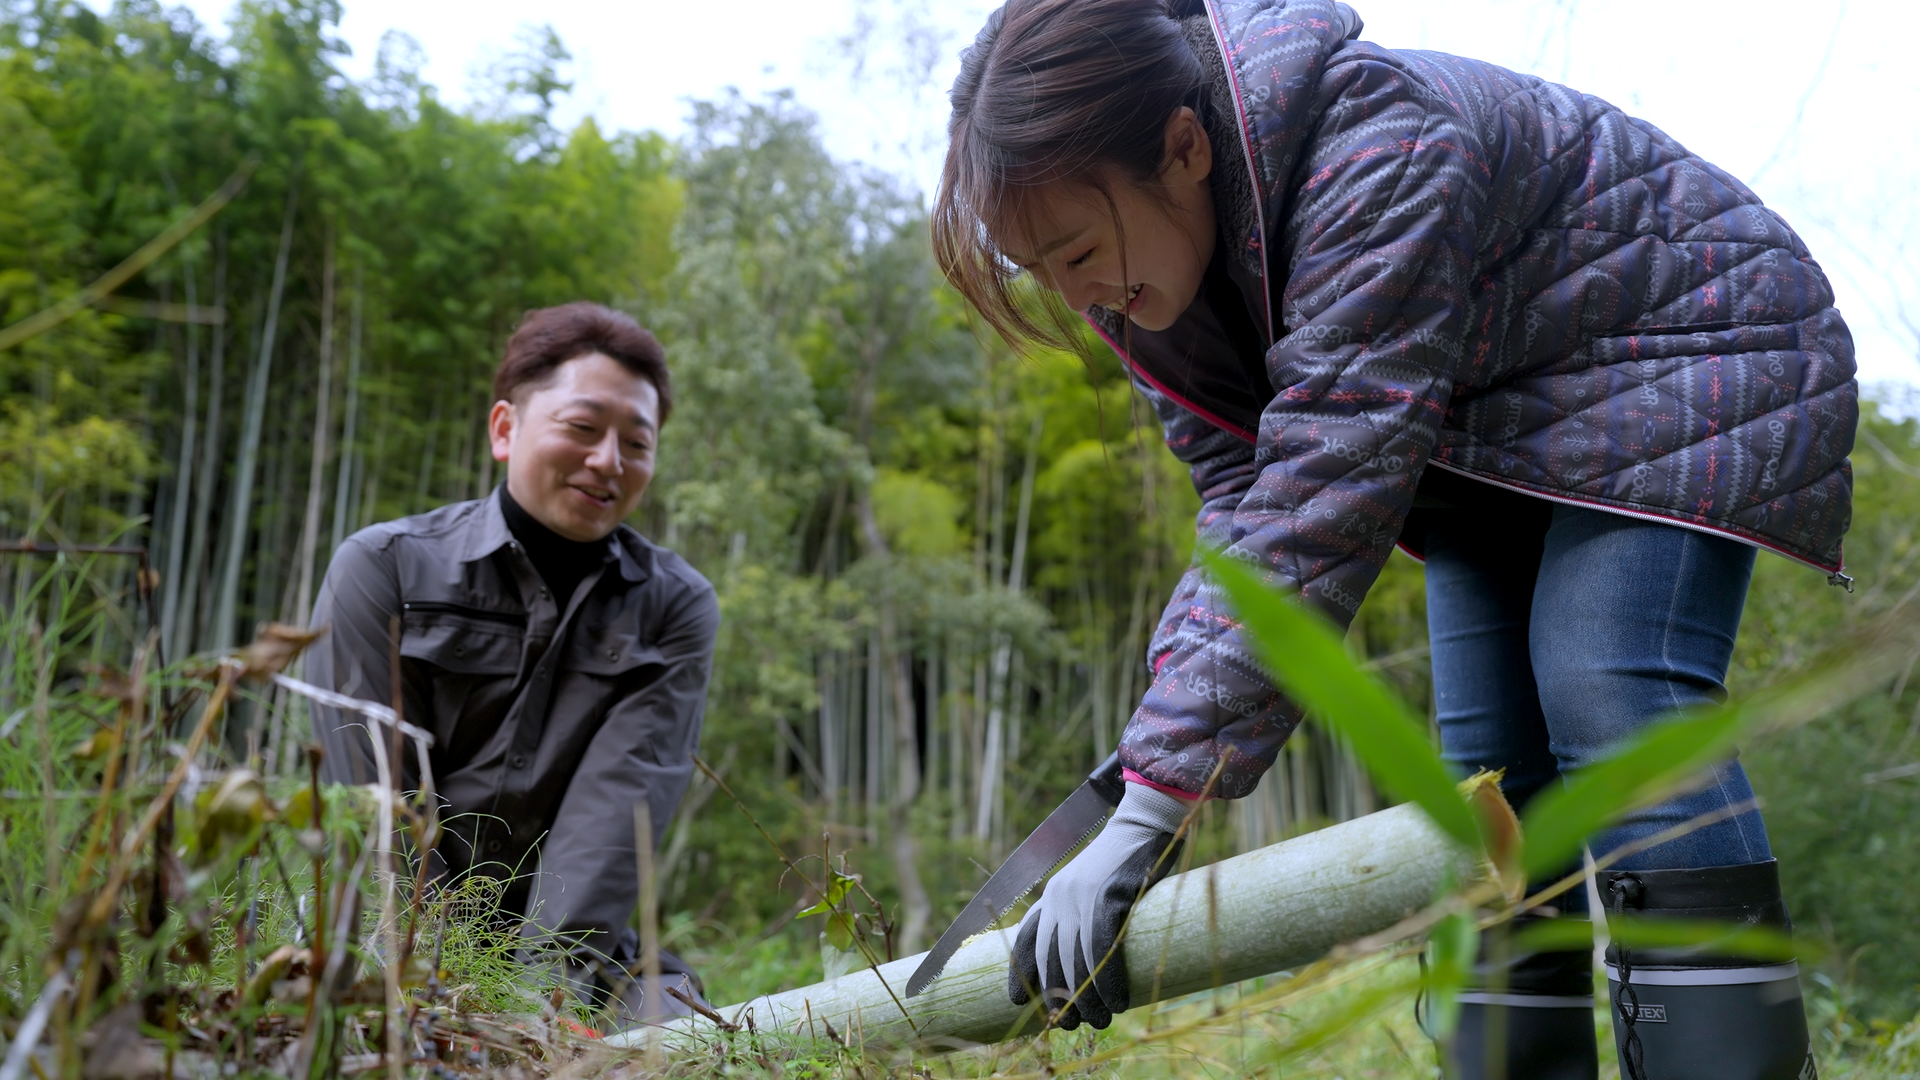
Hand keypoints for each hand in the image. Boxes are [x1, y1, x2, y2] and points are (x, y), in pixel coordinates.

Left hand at [1007, 783, 1190, 1028]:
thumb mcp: (1090, 884)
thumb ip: (1080, 912)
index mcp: (1052, 895)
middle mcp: (1060, 897)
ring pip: (1077, 960)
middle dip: (1059, 998)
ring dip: (1087, 998)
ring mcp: (1083, 896)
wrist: (1146, 822)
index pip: (1026, 939)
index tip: (1017, 1001)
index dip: (1020, 972)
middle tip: (1071, 1025)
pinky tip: (1117, 1001)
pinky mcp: (1109, 896)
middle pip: (1052, 959)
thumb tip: (1082, 958)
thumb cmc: (1125, 859)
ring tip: (1100, 1022)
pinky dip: (1109, 980)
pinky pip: (1103, 949)